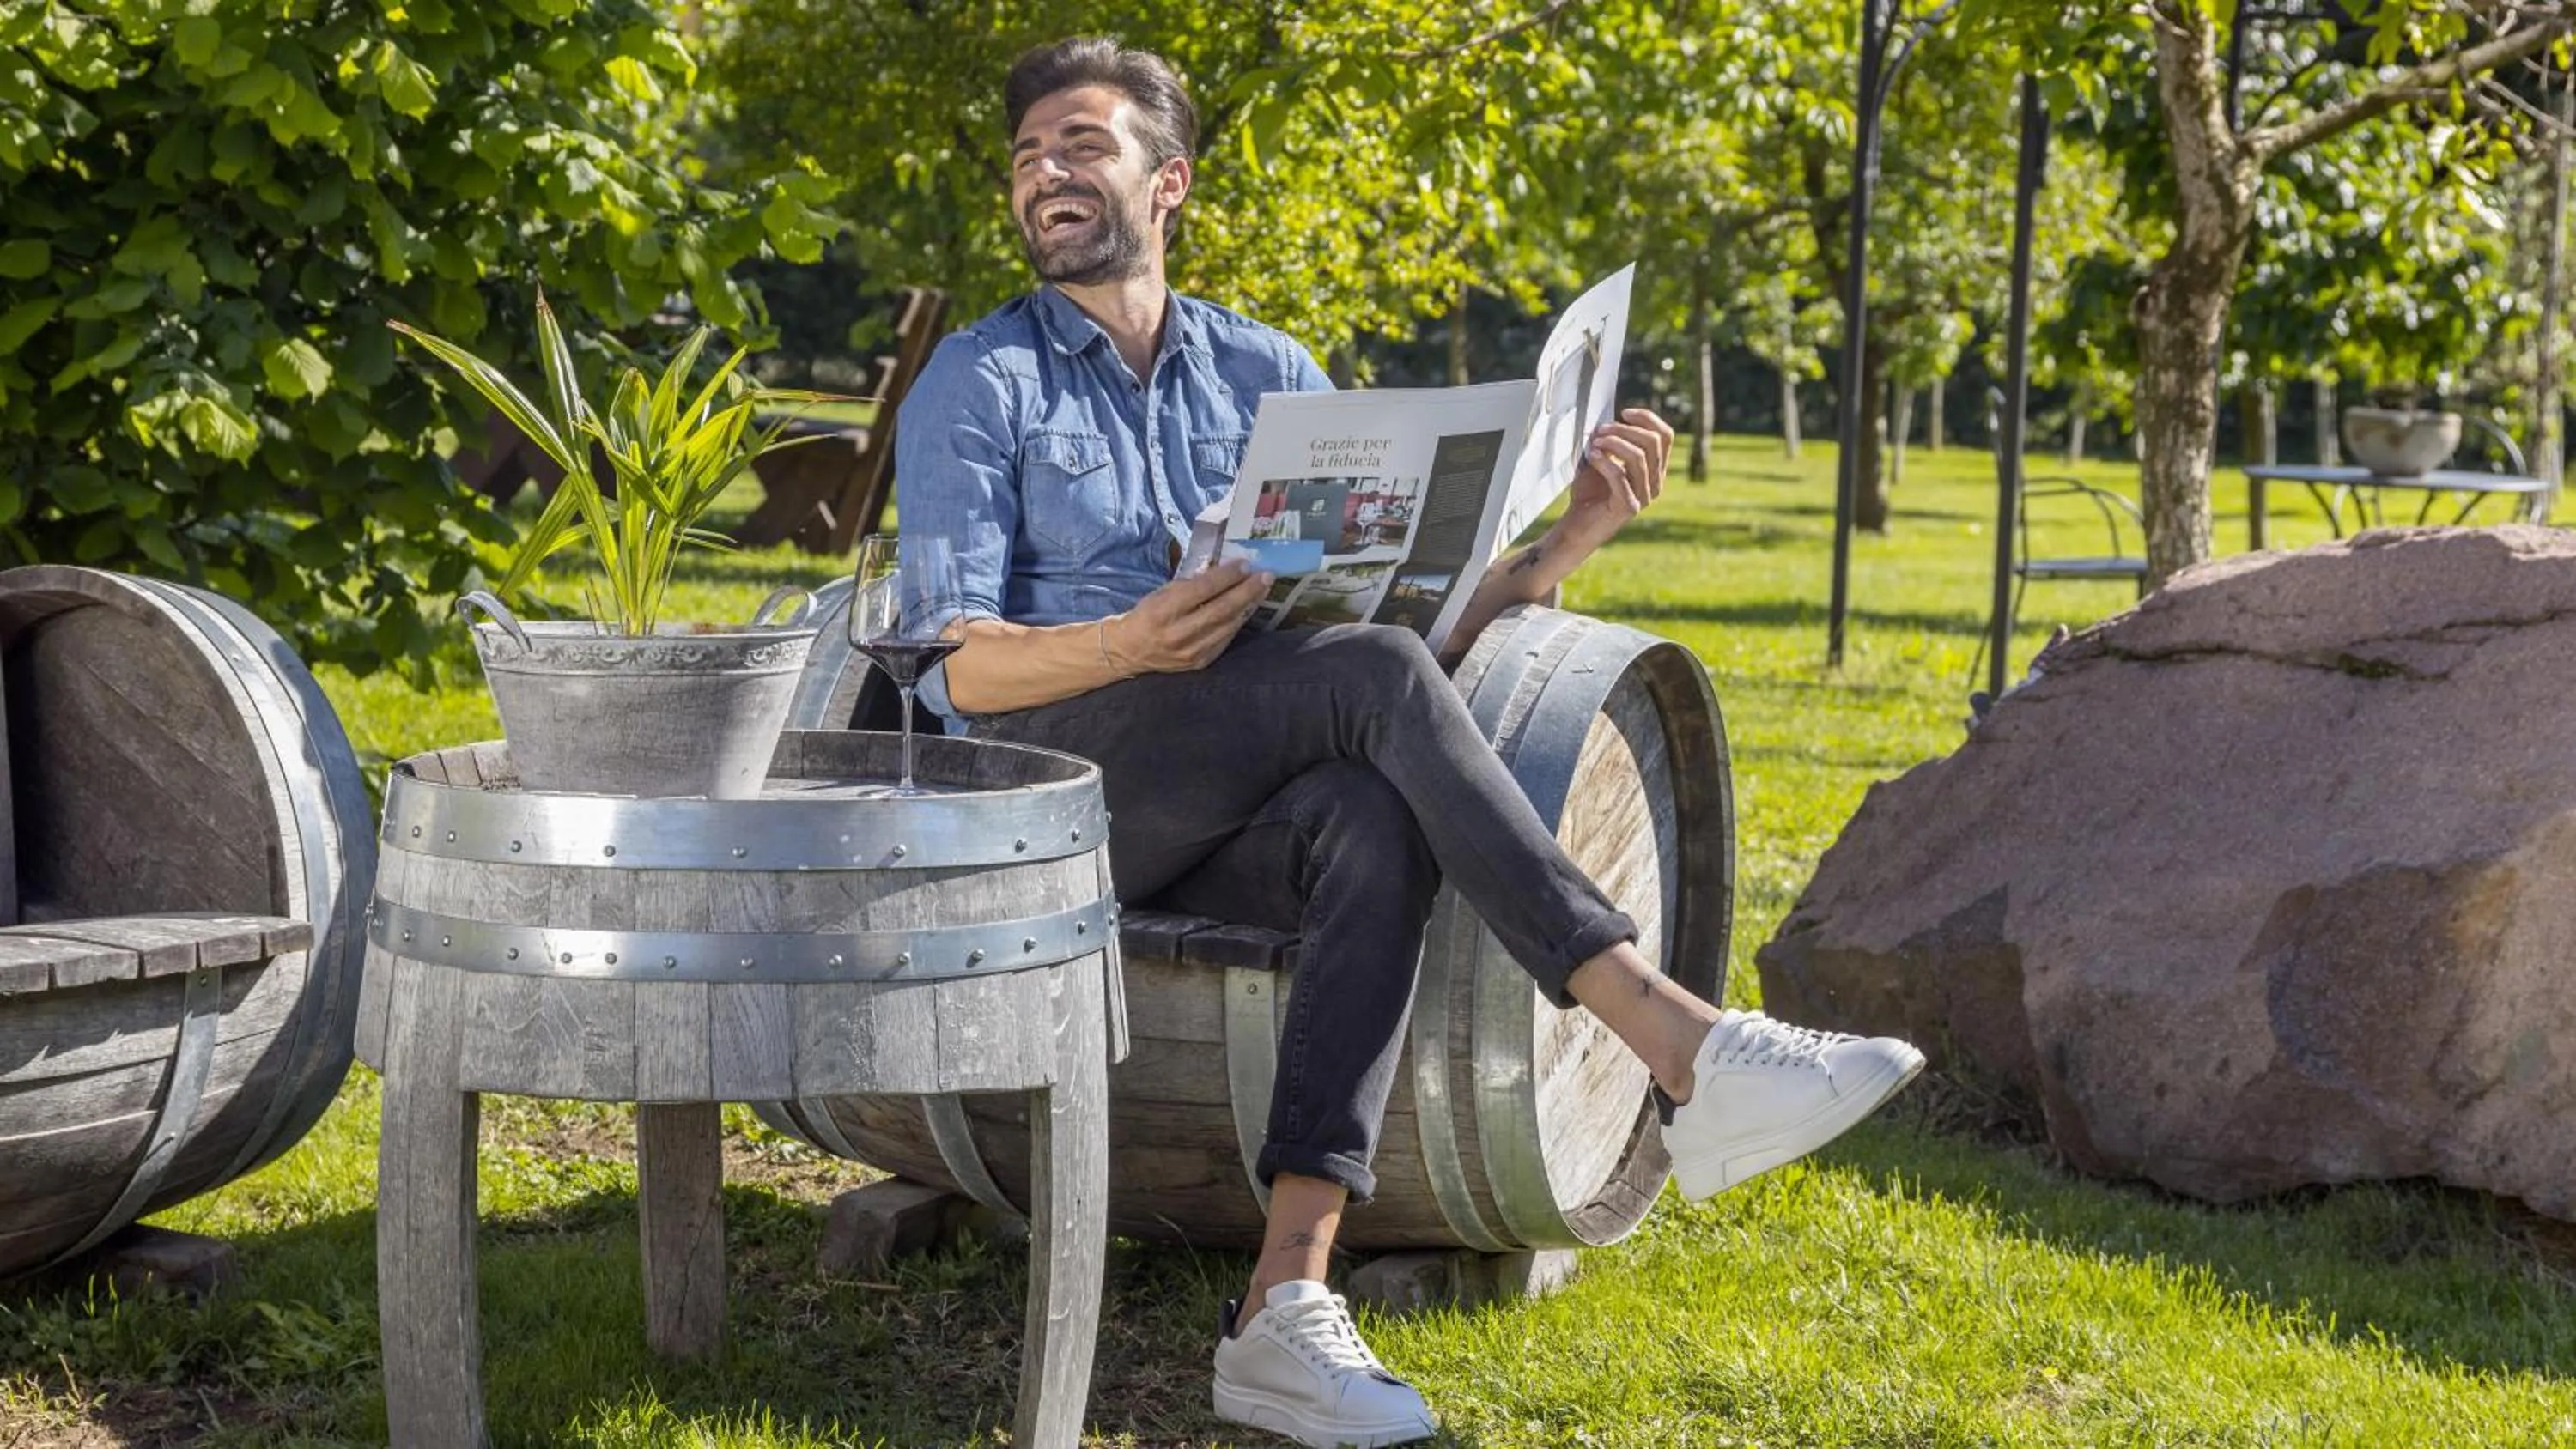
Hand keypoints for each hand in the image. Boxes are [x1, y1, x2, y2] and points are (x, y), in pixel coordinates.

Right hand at [1105, 560, 1270, 674]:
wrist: (1132, 651)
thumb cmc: (1148, 615)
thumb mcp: (1161, 593)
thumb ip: (1190, 585)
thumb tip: (1223, 570)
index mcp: (1163, 611)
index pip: (1201, 590)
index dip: (1226, 576)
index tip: (1244, 564)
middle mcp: (1178, 633)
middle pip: (1221, 609)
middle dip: (1247, 591)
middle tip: (1266, 576)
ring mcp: (1191, 651)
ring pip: (1228, 626)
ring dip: (1249, 605)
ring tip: (1262, 589)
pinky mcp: (1200, 662)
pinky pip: (1226, 639)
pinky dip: (1239, 621)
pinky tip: (1248, 608)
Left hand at [1563, 407, 1672, 547]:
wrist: (1576, 525)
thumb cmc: (1589, 493)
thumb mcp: (1603, 460)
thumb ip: (1612, 443)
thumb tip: (1609, 420)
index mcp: (1654, 470)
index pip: (1665, 437)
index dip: (1648, 419)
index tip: (1623, 412)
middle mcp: (1655, 483)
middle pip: (1653, 443)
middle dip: (1625, 430)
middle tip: (1601, 430)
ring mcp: (1644, 496)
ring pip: (1639, 457)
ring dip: (1613, 443)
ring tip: (1594, 442)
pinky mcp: (1628, 507)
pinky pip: (1620, 476)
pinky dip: (1604, 462)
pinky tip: (1592, 456)